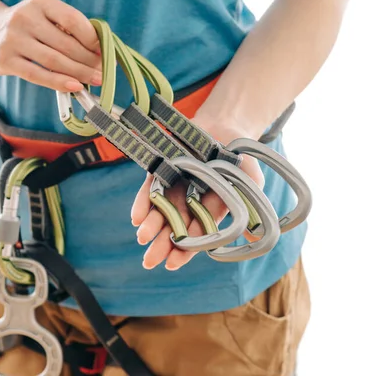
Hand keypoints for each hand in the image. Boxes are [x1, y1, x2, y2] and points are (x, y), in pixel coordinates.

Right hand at [0, 0, 101, 91]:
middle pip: (66, 44)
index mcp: (40, 2)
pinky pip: (38, 75)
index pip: (73, 20)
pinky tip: (74, 86)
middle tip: (102, 71)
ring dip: (79, 73)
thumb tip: (100, 51)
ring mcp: (13, 39)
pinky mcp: (5, 60)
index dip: (92, 39)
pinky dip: (59, 82)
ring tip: (94, 80)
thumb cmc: (26, 27)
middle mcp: (25, 17)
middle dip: (89, 60)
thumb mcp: (45, 16)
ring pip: (54, 61)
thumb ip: (68, 29)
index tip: (104, 52)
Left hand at [130, 114, 265, 270]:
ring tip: (142, 239)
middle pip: (174, 227)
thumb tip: (253, 237)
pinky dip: (142, 202)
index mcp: (210, 211)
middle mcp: (189, 202)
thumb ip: (252, 205)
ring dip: (151, 225)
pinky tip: (136, 217)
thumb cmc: (240, 159)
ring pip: (160, 210)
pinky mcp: (162, 169)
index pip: (196, 236)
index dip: (185, 251)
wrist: (226, 126)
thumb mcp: (251, 182)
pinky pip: (150, 188)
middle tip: (150, 261)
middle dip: (162, 245)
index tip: (172, 263)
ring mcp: (175, 186)